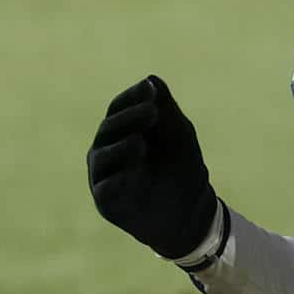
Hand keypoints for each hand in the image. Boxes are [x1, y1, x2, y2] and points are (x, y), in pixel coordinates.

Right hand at [87, 76, 219, 259]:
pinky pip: (106, 187)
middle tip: (152, 111)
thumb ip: (165, 108)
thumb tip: (150, 79)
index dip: (132, 97)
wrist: (190, 214)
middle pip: (109, 128)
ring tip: (140, 144)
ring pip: (102, 156)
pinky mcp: (107, 202)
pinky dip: (118, 179)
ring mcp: (104, 177)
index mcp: (122, 130)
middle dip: (130, 118)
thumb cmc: (182, 169)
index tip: (150, 91)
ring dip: (121, 148)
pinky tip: (134, 172)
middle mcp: (107, 150)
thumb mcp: (178, 133)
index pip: (119, 107)